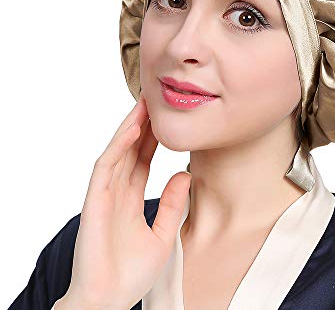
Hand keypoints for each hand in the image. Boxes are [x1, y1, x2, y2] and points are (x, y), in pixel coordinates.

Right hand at [56, 94, 190, 309]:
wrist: (109, 301)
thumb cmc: (131, 274)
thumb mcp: (162, 234)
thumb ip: (172, 204)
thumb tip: (185, 174)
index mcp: (130, 199)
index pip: (143, 160)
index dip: (154, 138)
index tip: (167, 119)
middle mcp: (117, 192)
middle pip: (131, 150)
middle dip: (144, 124)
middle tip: (156, 99)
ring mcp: (105, 194)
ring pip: (119, 151)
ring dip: (131, 126)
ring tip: (146, 103)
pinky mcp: (95, 200)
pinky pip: (107, 167)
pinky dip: (119, 146)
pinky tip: (133, 129)